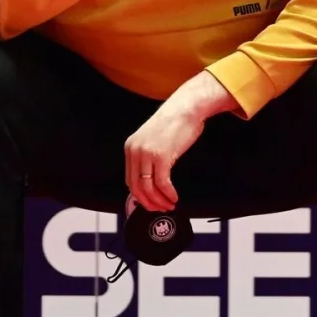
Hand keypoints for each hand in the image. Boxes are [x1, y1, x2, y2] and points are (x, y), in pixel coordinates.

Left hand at [124, 70, 239, 211]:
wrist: (186, 107)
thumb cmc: (175, 121)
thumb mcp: (154, 139)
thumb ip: (149, 157)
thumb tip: (153, 179)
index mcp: (131, 147)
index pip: (130, 180)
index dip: (140, 196)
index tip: (150, 203)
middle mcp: (135, 151)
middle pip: (137, 187)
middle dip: (149, 203)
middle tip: (160, 208)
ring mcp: (147, 154)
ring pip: (149, 188)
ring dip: (160, 201)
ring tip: (169, 204)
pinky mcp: (161, 156)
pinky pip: (162, 183)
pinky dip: (168, 194)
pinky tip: (174, 197)